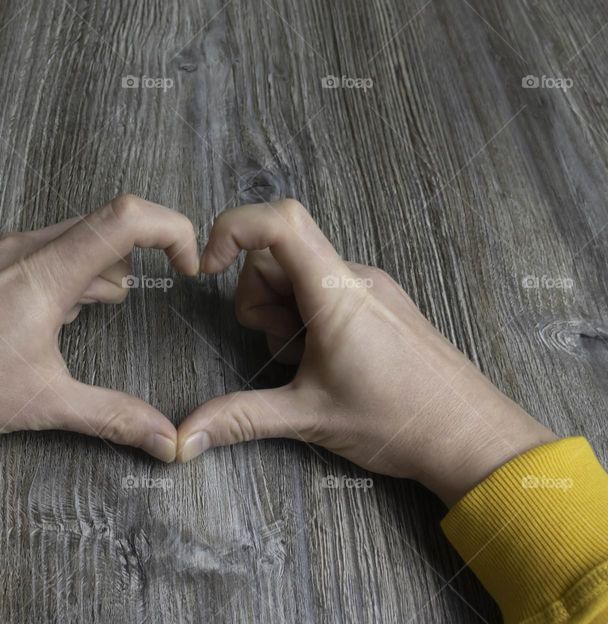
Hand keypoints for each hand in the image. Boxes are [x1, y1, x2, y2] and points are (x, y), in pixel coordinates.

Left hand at [0, 194, 197, 460]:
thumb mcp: (45, 402)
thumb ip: (113, 417)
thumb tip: (164, 441)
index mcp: (47, 270)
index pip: (127, 217)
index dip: (172, 229)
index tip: (190, 264)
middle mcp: (24, 248)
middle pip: (104, 222)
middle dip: (144, 250)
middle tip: (167, 278)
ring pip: (70, 237)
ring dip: (103, 263)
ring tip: (114, 302)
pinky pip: (40, 250)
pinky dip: (68, 270)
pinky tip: (64, 308)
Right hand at [176, 199, 555, 503]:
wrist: (473, 438)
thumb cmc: (401, 421)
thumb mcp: (308, 418)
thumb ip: (239, 419)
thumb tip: (185, 436)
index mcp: (335, 292)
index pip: (280, 221)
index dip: (232, 228)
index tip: (208, 268)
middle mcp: (353, 278)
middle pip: (276, 257)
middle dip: (258, 303)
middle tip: (283, 353)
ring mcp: (368, 289)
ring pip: (297, 278)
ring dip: (283, 317)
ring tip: (309, 366)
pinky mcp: (377, 305)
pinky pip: (323, 294)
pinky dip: (307, 323)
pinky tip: (327, 363)